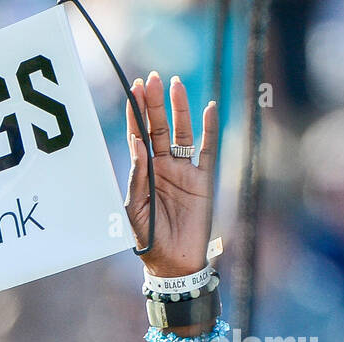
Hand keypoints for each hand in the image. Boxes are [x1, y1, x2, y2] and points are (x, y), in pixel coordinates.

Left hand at [124, 72, 217, 277]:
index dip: (136, 113)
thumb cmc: (149, 239)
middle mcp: (163, 167)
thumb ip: (137, 176)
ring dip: (179, 109)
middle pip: (159, 127)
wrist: (173, 262)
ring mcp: (184, 171)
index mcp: (143, 173)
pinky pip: (208, 149)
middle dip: (154, 103)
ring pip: (182, 133)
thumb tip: (136, 142)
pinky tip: (210, 108)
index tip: (133, 90)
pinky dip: (210, 129)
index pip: (139, 136)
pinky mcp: (203, 180)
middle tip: (151, 78)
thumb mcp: (135, 208)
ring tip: (174, 84)